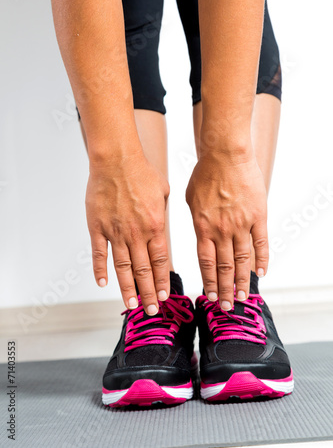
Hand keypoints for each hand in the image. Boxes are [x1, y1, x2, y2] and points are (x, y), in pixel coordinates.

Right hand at [86, 153, 169, 314]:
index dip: (162, 281)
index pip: (160, 262)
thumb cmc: (141, 172)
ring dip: (127, 289)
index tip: (164, 296)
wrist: (117, 160)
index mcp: (156, 226)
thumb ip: (164, 214)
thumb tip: (163, 227)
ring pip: (123, 268)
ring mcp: (115, 232)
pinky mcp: (97, 228)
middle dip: (148, 293)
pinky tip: (103, 284)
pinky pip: (99, 254)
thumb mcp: (164, 193)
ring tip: (131, 306)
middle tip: (151, 310)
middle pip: (143, 271)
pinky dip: (100, 270)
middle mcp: (137, 234)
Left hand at [186, 151, 268, 309]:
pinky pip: (261, 242)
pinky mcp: (258, 215)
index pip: (206, 262)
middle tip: (227, 306)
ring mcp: (241, 223)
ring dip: (242, 280)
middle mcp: (222, 230)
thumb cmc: (205, 174)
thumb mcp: (190, 199)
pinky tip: (261, 273)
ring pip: (242, 259)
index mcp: (202, 227)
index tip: (211, 296)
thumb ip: (196, 221)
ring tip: (243, 297)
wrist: (225, 155)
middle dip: (225, 289)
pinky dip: (262, 259)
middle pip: (224, 266)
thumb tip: (200, 234)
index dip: (209, 282)